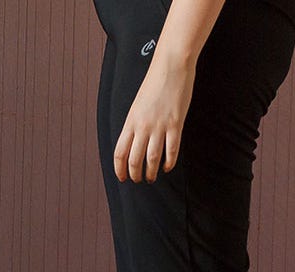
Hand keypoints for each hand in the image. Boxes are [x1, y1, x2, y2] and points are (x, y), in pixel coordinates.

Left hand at [113, 57, 195, 182]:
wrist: (171, 67)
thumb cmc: (154, 84)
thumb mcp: (137, 105)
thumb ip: (134, 124)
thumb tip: (133, 141)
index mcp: (130, 121)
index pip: (119, 152)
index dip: (119, 169)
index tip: (122, 177)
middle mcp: (142, 126)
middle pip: (134, 159)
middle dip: (134, 174)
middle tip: (138, 180)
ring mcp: (159, 126)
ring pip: (152, 158)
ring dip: (151, 172)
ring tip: (151, 178)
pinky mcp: (176, 124)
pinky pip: (172, 150)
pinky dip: (169, 162)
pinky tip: (167, 167)